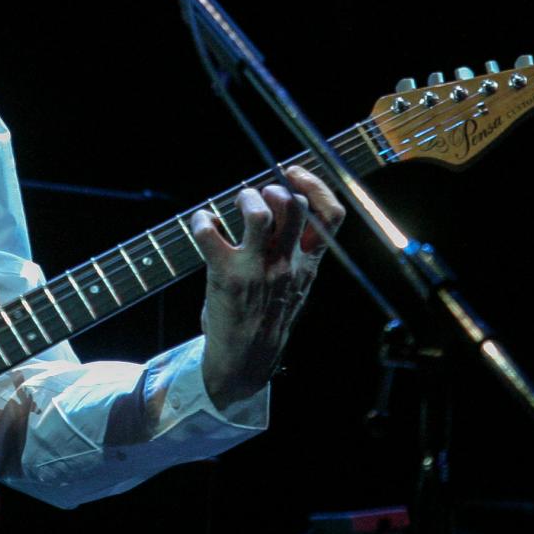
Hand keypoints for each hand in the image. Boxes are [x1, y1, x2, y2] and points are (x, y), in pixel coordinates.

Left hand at [191, 166, 343, 410]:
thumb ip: (295, 253)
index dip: (315, 186)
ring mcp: (257, 269)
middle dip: (274, 190)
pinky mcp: (226, 275)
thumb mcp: (296, 286)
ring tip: (236, 204)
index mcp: (308, 264)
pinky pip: (210, 232)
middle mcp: (287, 263)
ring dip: (245, 198)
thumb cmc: (267, 318)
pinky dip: (202, 219)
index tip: (294, 172)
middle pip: (294, 207)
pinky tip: (203, 222)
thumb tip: (282, 213)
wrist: (245, 360)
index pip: (331, 217)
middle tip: (257, 197)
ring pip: (259, 215)